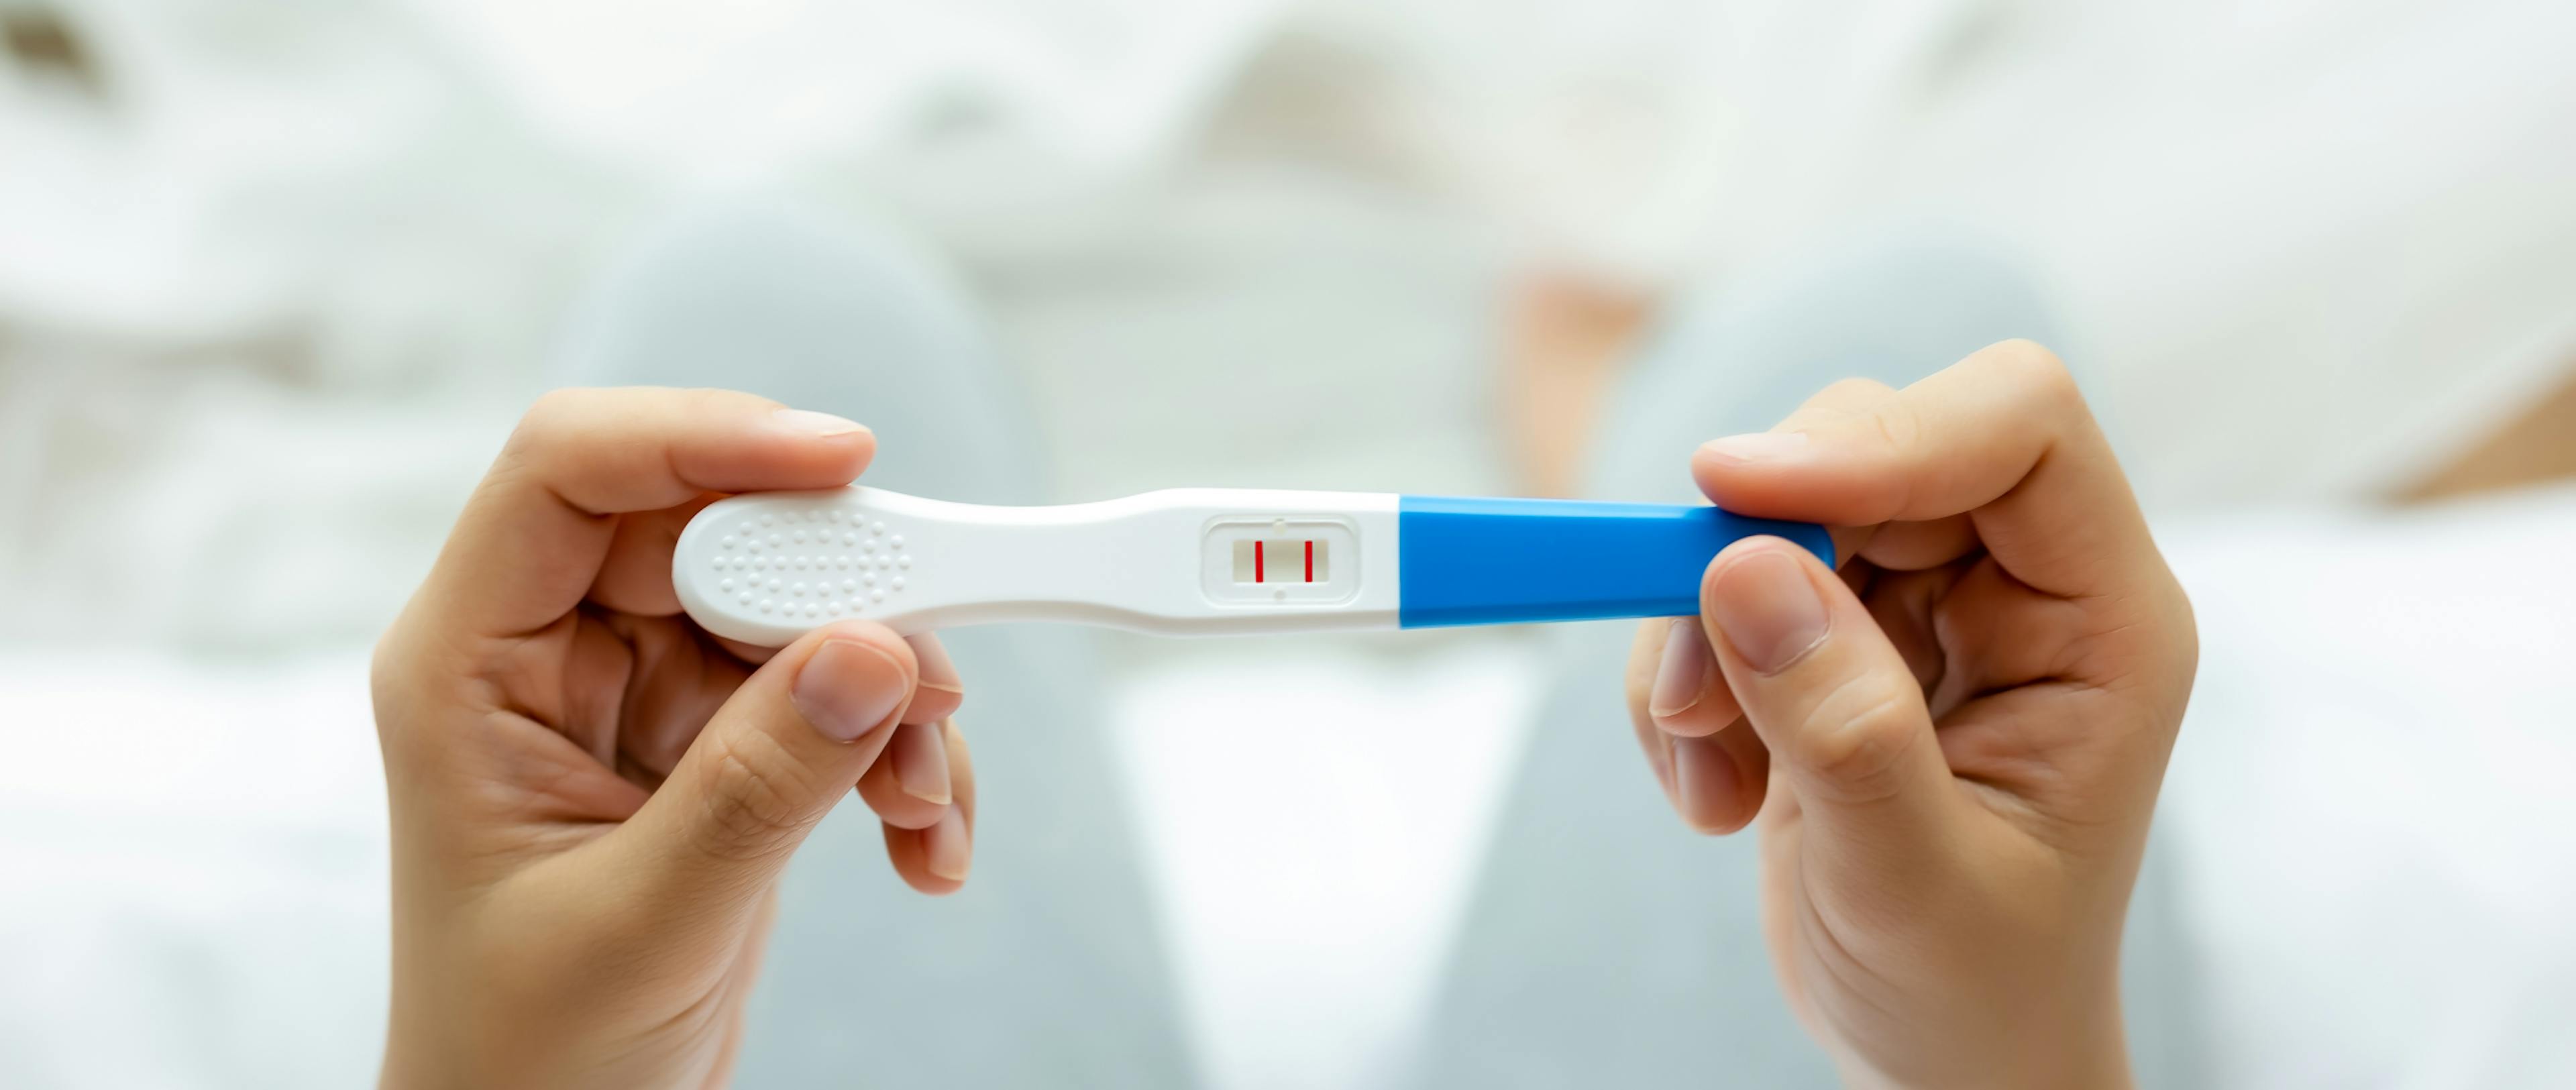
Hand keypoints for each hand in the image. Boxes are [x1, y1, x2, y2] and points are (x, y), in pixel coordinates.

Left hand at [371, 389, 974, 1088]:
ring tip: (926, 802)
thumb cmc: (529, 1054)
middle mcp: (554, 652)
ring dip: (893, 691)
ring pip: (798, 609)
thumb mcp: (640, 922)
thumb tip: (875, 651)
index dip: (704, 437)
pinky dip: (900, 758)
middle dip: (843, 594)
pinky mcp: (721, 745)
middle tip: (928, 675)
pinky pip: (836, 694)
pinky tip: (923, 843)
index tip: (845, 462)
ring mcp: (643, 695)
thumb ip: (757, 786)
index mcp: (471, 664)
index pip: (572, 471)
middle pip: (716, 529)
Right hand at [1624, 343, 2195, 1088]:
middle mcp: (2023, 585)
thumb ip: (1846, 730)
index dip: (1880, 433)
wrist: (1942, 1054)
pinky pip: (1724, 587)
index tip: (1735, 491)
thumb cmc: (1974, 990)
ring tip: (1709, 778)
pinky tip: (1714, 793)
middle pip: (1872, 447)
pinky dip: (1684, 681)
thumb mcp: (1913, 884)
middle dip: (1751, 550)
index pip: (2016, 428)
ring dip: (1700, 635)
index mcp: (2104, 621)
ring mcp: (1926, 606)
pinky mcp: (1837, 639)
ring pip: (1775, 515)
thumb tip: (1745, 567)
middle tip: (1693, 694)